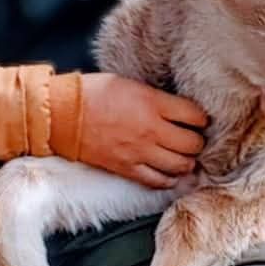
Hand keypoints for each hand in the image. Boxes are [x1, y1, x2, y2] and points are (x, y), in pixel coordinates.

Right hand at [78, 74, 207, 188]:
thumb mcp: (130, 83)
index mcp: (153, 103)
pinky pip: (158, 181)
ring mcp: (139, 152)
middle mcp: (151, 129)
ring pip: (180, 165)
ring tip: (184, 156)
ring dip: (187, 162)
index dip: (202, 119)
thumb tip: (176, 108)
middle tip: (193, 139)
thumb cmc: (93, 93)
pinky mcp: (127, 168)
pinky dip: (168, 179)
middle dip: (198, 142)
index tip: (199, 120)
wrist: (62, 114)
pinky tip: (169, 173)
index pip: (196, 116)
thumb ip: (156, 98)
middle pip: (193, 144)